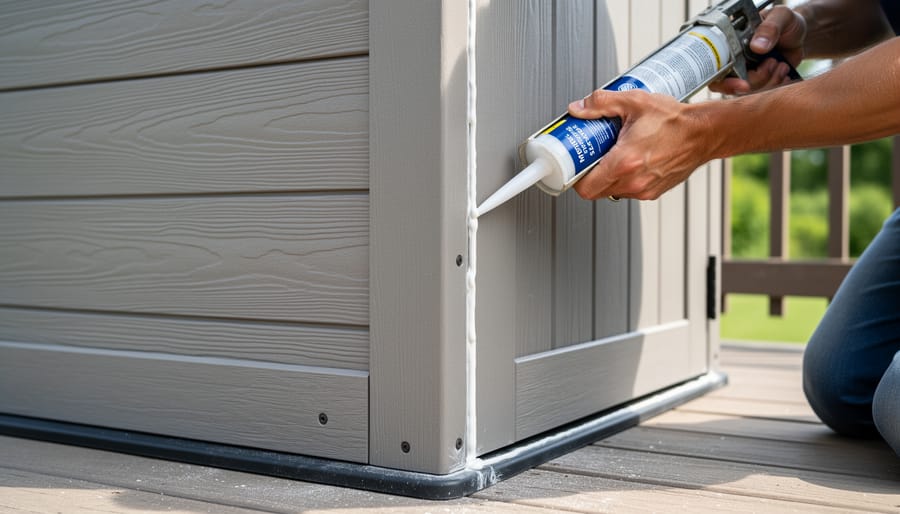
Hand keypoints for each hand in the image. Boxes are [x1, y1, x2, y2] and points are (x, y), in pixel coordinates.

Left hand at [567, 89, 712, 200]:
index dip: (575, 178)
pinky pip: (629, 190)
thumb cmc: (674, 119)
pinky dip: (624, 179)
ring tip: (613, 154)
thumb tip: (577, 108)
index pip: (586, 188)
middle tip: (593, 155)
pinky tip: (630, 160)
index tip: (575, 165)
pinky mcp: (654, 192)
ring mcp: (644, 190)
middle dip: (591, 174)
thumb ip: (601, 103)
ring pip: (612, 191)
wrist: (704, 132)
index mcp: (625, 162)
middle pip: (597, 191)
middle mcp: (634, 182)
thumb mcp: (634, 102)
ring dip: (608, 177)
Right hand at [709, 5, 805, 94]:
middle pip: (733, 86)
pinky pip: (764, 94)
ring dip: (770, 81)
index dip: (726, 82)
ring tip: (781, 64)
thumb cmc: (787, 23)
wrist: (800, 35)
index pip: (717, 69)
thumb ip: (769, 28)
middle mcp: (734, 61)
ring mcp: (746, 74)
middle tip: (773, 62)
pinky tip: (784, 72)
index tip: (744, 85)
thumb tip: (756, 46)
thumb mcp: (781, 17)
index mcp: (731, 45)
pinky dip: (777, 85)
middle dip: (757, 79)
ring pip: (750, 92)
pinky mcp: (760, 82)